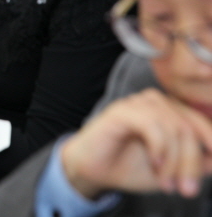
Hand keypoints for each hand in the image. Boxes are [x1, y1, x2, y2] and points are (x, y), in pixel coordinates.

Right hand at [61, 88, 211, 199]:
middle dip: (191, 164)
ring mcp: (138, 104)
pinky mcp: (121, 111)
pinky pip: (152, 125)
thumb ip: (197, 163)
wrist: (92, 171)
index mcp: (171, 112)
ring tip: (166, 184)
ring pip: (174, 127)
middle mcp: (157, 103)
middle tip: (186, 190)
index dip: (211, 146)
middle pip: (190, 128)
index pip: (202, 125)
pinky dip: (159, 149)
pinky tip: (154, 165)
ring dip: (174, 162)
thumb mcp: (171, 169)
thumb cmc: (128, 166)